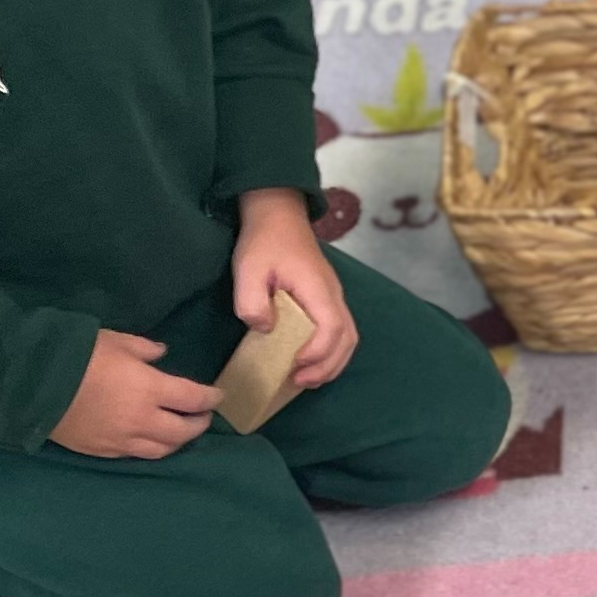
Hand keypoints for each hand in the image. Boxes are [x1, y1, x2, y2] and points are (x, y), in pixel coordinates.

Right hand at [53, 330, 218, 460]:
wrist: (31, 384)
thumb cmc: (77, 356)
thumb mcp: (116, 341)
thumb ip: (145, 349)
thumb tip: (162, 354)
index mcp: (151, 389)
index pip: (193, 398)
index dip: (210, 397)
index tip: (218, 395)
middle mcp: (142, 420)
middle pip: (183, 432)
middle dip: (198, 424)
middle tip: (203, 416)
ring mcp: (122, 440)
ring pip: (162, 450)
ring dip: (177, 442)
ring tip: (181, 433)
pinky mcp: (102, 451)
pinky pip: (135, 455)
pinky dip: (150, 449)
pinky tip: (151, 441)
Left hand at [232, 187, 356, 387]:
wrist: (278, 215)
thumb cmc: (264, 242)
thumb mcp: (248, 268)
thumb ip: (252, 301)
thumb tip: (265, 329)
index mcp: (317, 288)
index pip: (332, 326)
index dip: (318, 351)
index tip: (294, 365)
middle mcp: (333, 295)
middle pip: (347, 338)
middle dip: (327, 366)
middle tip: (298, 381)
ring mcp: (334, 297)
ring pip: (349, 337)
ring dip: (332, 363)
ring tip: (305, 379)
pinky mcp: (328, 299)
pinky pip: (341, 331)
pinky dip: (330, 353)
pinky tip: (309, 362)